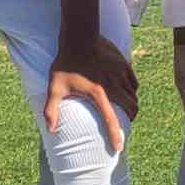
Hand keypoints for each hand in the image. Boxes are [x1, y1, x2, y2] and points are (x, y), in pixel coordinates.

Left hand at [45, 34, 142, 151]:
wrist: (79, 37)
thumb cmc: (65, 64)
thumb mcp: (54, 88)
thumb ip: (51, 110)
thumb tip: (50, 131)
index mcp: (98, 93)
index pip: (110, 120)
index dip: (115, 136)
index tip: (118, 148)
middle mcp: (113, 85)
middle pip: (131, 107)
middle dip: (130, 118)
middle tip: (125, 125)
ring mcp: (120, 73)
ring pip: (134, 94)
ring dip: (132, 104)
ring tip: (127, 109)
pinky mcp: (124, 64)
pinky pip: (134, 82)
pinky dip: (133, 89)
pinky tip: (127, 91)